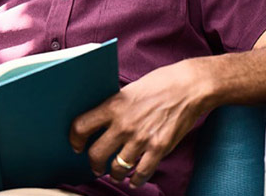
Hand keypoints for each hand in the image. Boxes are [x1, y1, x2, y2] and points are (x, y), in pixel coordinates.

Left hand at [67, 59, 215, 187]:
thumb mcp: (129, 90)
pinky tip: (134, 181)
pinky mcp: (159, 148)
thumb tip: (101, 121)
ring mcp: (141, 138)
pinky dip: (136, 181)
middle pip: (96, 153)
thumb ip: (114, 107)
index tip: (77, 146)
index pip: (81, 127)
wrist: (190, 87)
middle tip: (96, 167)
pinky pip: (141, 173)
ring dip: (114, 174)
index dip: (75, 140)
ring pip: (117, 168)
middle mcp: (123, 124)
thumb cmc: (160, 84)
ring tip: (115, 174)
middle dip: (93, 164)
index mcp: (113, 106)